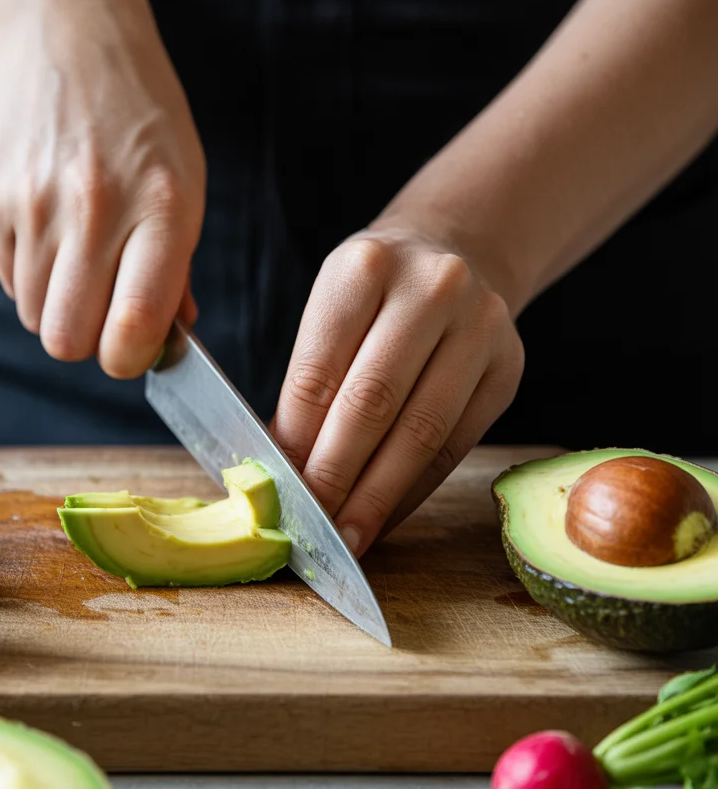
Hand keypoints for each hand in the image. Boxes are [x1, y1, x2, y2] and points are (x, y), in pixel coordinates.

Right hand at [0, 0, 204, 375]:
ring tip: (80, 261)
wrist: (65, 35)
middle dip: (88, 341)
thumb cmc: (141, 121)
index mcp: (161, 207)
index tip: (133, 349)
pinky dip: (31, 275)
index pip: (132, 325)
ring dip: (59, 307)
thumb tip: (164, 345)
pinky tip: (51, 231)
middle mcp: (95, 207)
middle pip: (68, 338)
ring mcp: (34, 201)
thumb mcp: (184, 183)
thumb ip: (176, 269)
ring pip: (35, 315)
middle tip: (104, 311)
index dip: (130, 358)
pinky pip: (9, 280)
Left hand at [272, 229, 524, 555]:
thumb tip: (284, 467)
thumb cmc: (377, 293)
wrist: (458, 253)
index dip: (297, 439)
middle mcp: (431, 289)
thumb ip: (311, 381)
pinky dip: (414, 489)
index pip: (320, 370)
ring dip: (378, 495)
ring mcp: (480, 327)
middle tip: (311, 524)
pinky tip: (386, 515)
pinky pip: (455, 444)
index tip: (279, 488)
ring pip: (421, 431)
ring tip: (348, 535)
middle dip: (336, 474)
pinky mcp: (508, 368)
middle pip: (372, 402)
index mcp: (365, 267)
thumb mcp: (333, 309)